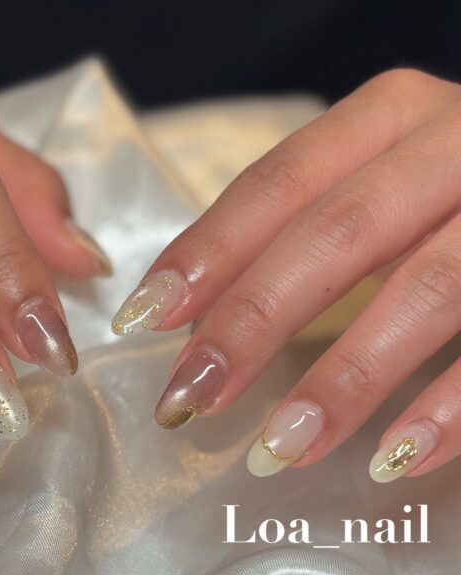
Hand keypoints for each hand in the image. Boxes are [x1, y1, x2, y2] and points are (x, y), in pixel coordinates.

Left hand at [112, 68, 460, 483]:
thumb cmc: (458, 191)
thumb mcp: (386, 182)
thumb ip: (308, 229)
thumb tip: (194, 317)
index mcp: (394, 115)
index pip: (281, 182)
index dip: (210, 250)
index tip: (144, 318)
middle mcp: (457, 140)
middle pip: (340, 231)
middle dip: (255, 319)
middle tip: (190, 400)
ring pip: (430, 286)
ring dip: (348, 376)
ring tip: (280, 448)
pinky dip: (451, 406)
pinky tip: (395, 459)